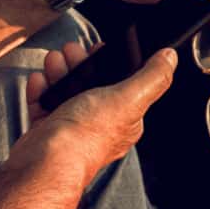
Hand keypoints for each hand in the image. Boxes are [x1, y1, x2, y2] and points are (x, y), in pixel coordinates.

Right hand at [17, 40, 174, 183]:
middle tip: (71, 51)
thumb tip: (170, 58)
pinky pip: (43, 104)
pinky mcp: (47, 131)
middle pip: (90, 86)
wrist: (48, 160)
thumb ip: (152, 77)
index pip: (122, 86)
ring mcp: (71, 128)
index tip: (99, 48)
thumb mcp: (129, 98)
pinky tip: (39, 79)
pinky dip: (40, 89)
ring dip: (58, 72)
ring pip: (65, 92)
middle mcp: (98, 125)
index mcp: (124, 119)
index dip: (111, 65)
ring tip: (54, 60)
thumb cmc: (89, 135)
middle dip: (79, 64)